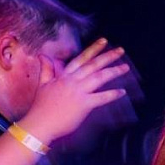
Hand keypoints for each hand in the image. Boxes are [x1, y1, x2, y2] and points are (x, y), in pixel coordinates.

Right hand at [21, 39, 136, 146]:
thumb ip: (46, 69)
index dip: (93, 49)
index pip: (81, 59)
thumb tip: (41, 55)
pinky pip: (101, 98)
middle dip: (108, 56)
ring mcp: (78, 92)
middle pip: (93, 65)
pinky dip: (112, 94)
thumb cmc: (41, 106)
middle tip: (121, 50)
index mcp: (64, 76)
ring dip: (113, 72)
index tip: (104, 41)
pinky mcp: (83, 105)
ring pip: (99, 78)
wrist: (40, 123)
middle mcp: (72, 81)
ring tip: (125, 67)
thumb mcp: (42, 84)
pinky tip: (122, 92)